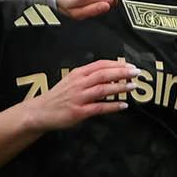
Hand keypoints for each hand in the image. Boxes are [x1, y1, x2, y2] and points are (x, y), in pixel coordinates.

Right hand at [18, 59, 135, 133]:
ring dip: (119, 88)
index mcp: (77, 74)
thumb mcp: (71, 81)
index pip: (100, 65)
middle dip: (122, 72)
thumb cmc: (58, 97)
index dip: (116, 64)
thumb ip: (88, 77)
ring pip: (102, 89)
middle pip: (103, 74)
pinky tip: (123, 105)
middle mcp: (78, 83)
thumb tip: (110, 75)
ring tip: (133, 86)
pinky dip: (112, 106)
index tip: (130, 65)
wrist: (39, 112)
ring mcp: (78, 98)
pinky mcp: (78, 112)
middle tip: (136, 72)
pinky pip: (99, 108)